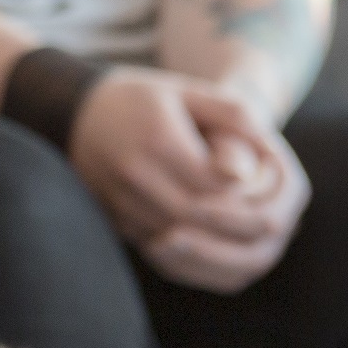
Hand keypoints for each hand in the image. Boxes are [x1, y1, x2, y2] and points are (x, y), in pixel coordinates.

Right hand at [71, 71, 308, 292]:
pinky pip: (155, 251)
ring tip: (248, 242)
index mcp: (158, 139)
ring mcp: (118, 200)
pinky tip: (216, 249)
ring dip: (216, 248)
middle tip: (270, 229)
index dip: (247, 199)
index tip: (272, 198)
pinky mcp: (113, 219)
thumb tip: (257, 169)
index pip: (214, 186)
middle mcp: (134, 174)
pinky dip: (190, 257)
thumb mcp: (190, 90)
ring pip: (176, 243)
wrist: (75, 113)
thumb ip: (232, 118)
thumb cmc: (143, 99)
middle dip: (236, 228)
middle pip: (196, 218)